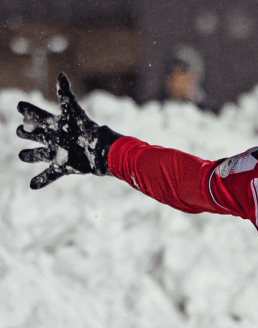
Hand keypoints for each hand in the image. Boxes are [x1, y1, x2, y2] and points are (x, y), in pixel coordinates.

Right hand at [16, 73, 121, 188]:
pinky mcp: (63, 166)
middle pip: (36, 135)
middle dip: (27, 133)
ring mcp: (58, 153)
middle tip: (20, 131)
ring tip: (22, 156)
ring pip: (39, 155)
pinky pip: (49, 175)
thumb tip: (61, 74)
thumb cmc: (86, 128)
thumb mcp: (72, 110)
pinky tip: (32, 186)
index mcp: (56, 124)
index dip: (28, 111)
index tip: (20, 106)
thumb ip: (65, 93)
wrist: (100, 150)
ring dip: (30, 155)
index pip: (38, 116)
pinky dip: (41, 180)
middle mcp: (55, 138)